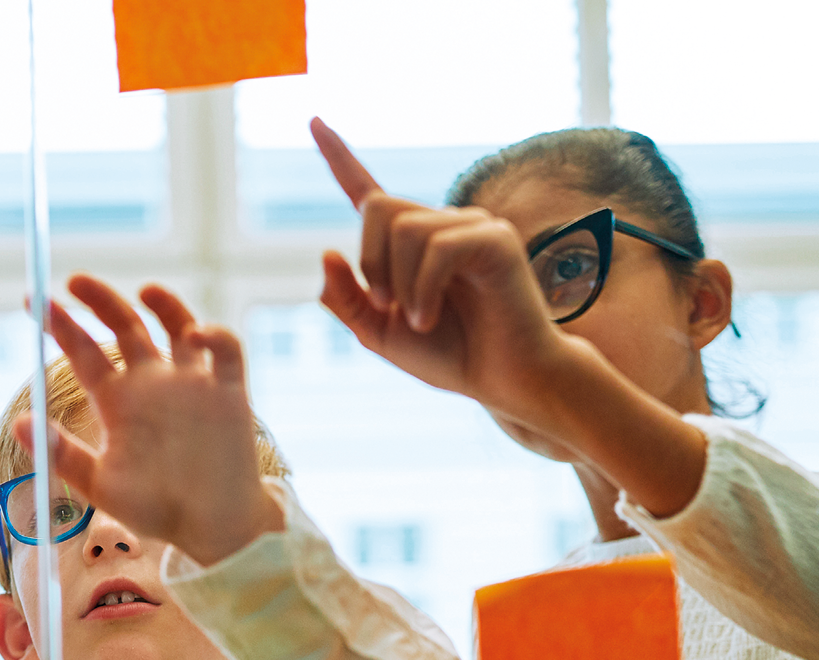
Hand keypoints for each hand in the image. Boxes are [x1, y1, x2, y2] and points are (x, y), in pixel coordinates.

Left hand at [40, 275, 283, 566]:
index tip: (33, 299)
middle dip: (100, 299)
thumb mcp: (102, 486)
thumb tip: (18, 424)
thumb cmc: (157, 511)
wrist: (215, 530)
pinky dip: (214, 335)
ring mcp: (191, 384)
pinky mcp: (228, 392)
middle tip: (75, 280)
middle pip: (124, 325)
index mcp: (117, 402)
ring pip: (176, 325)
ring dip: (164, 303)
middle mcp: (151, 385)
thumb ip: (63, 454)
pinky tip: (197, 337)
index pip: (84, 351)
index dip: (59, 323)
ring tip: (147, 292)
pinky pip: (226, 351)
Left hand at [311, 118, 580, 444]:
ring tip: (421, 320)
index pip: (368, 192)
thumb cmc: (453, 356)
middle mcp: (442, 224)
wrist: (505, 380)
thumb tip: (327, 254)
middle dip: (372, 263)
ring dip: (402, 285)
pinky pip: (438, 247)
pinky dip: (424, 289)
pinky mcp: (496, 239)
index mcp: (411, 244)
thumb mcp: (381, 335)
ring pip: (406, 229)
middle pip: (379, 208)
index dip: (338, 158)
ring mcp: (472, 226)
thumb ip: (349, 301)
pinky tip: (429, 318)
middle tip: (389, 308)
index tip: (313, 120)